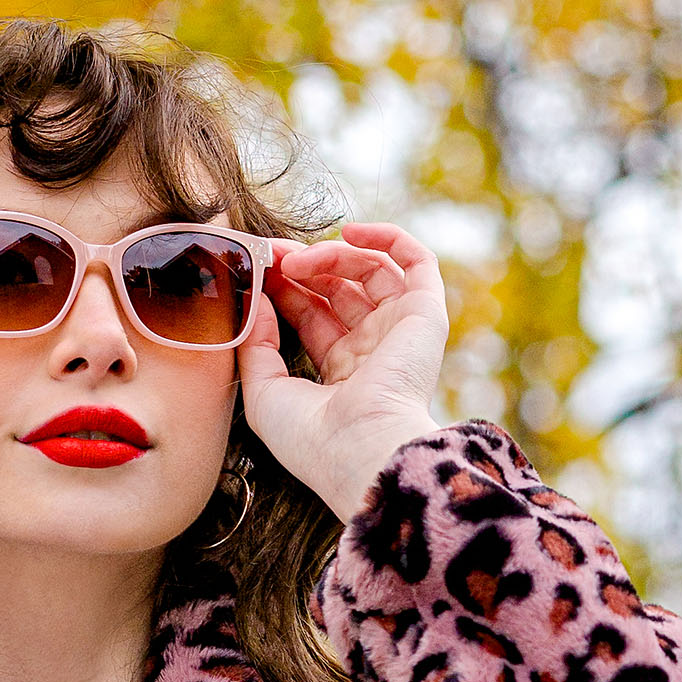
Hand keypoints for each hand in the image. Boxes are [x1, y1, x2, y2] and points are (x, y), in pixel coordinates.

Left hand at [238, 221, 451, 524]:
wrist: (360, 449)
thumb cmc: (312, 439)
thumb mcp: (265, 393)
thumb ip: (256, 346)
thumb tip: (256, 300)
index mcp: (342, 372)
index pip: (313, 314)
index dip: (286, 288)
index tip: (258, 271)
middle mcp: (374, 349)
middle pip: (339, 289)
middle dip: (304, 267)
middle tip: (272, 256)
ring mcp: (400, 330)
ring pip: (370, 271)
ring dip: (332, 255)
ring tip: (298, 260)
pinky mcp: (425, 315)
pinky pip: (416, 261)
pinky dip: (387, 237)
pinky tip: (350, 231)